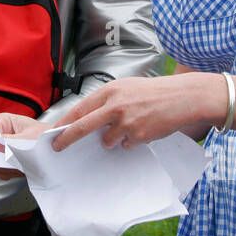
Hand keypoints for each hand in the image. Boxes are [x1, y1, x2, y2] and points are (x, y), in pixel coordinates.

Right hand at [0, 113, 51, 179]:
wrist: (58, 150)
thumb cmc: (48, 137)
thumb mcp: (29, 137)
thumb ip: (7, 139)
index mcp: (3, 121)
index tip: (7, 149)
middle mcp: (0, 134)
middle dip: (0, 157)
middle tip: (15, 158)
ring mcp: (2, 149)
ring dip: (6, 166)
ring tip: (23, 163)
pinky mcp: (6, 161)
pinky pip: (0, 170)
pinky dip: (10, 172)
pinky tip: (22, 168)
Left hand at [51, 75, 224, 151]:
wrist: (182, 97)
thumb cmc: (153, 92)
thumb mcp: (126, 87)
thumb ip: (107, 101)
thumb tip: (87, 118)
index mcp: (110, 91)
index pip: (79, 108)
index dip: (64, 122)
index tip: (53, 132)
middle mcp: (115, 105)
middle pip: (83, 126)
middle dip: (67, 139)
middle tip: (57, 147)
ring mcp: (126, 121)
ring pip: (107, 141)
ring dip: (112, 140)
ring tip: (129, 126)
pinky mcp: (139, 135)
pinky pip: (126, 145)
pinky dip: (130, 141)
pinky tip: (143, 129)